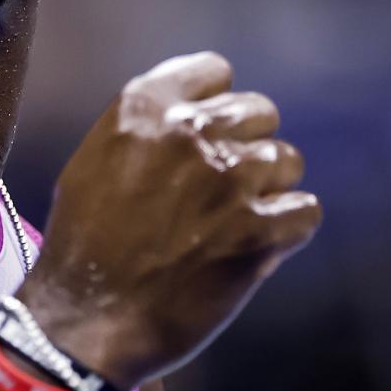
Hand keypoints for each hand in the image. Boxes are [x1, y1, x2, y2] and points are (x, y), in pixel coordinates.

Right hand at [15, 52, 319, 390]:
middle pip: (261, 111)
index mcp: (145, 106)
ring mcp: (229, 180)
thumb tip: (201, 118)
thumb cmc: (84, 244)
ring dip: (269, 190)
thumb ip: (149, 129)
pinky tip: (257, 249)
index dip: (216, 106)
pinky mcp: (258, 232)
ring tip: (237, 222)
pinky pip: (306, 211)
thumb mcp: (95, 160)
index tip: (206, 139)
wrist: (86, 318)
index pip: (216, 72)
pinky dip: (288, 231)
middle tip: (225, 189)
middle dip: (247, 147)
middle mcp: (191, 131)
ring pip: (288, 159)